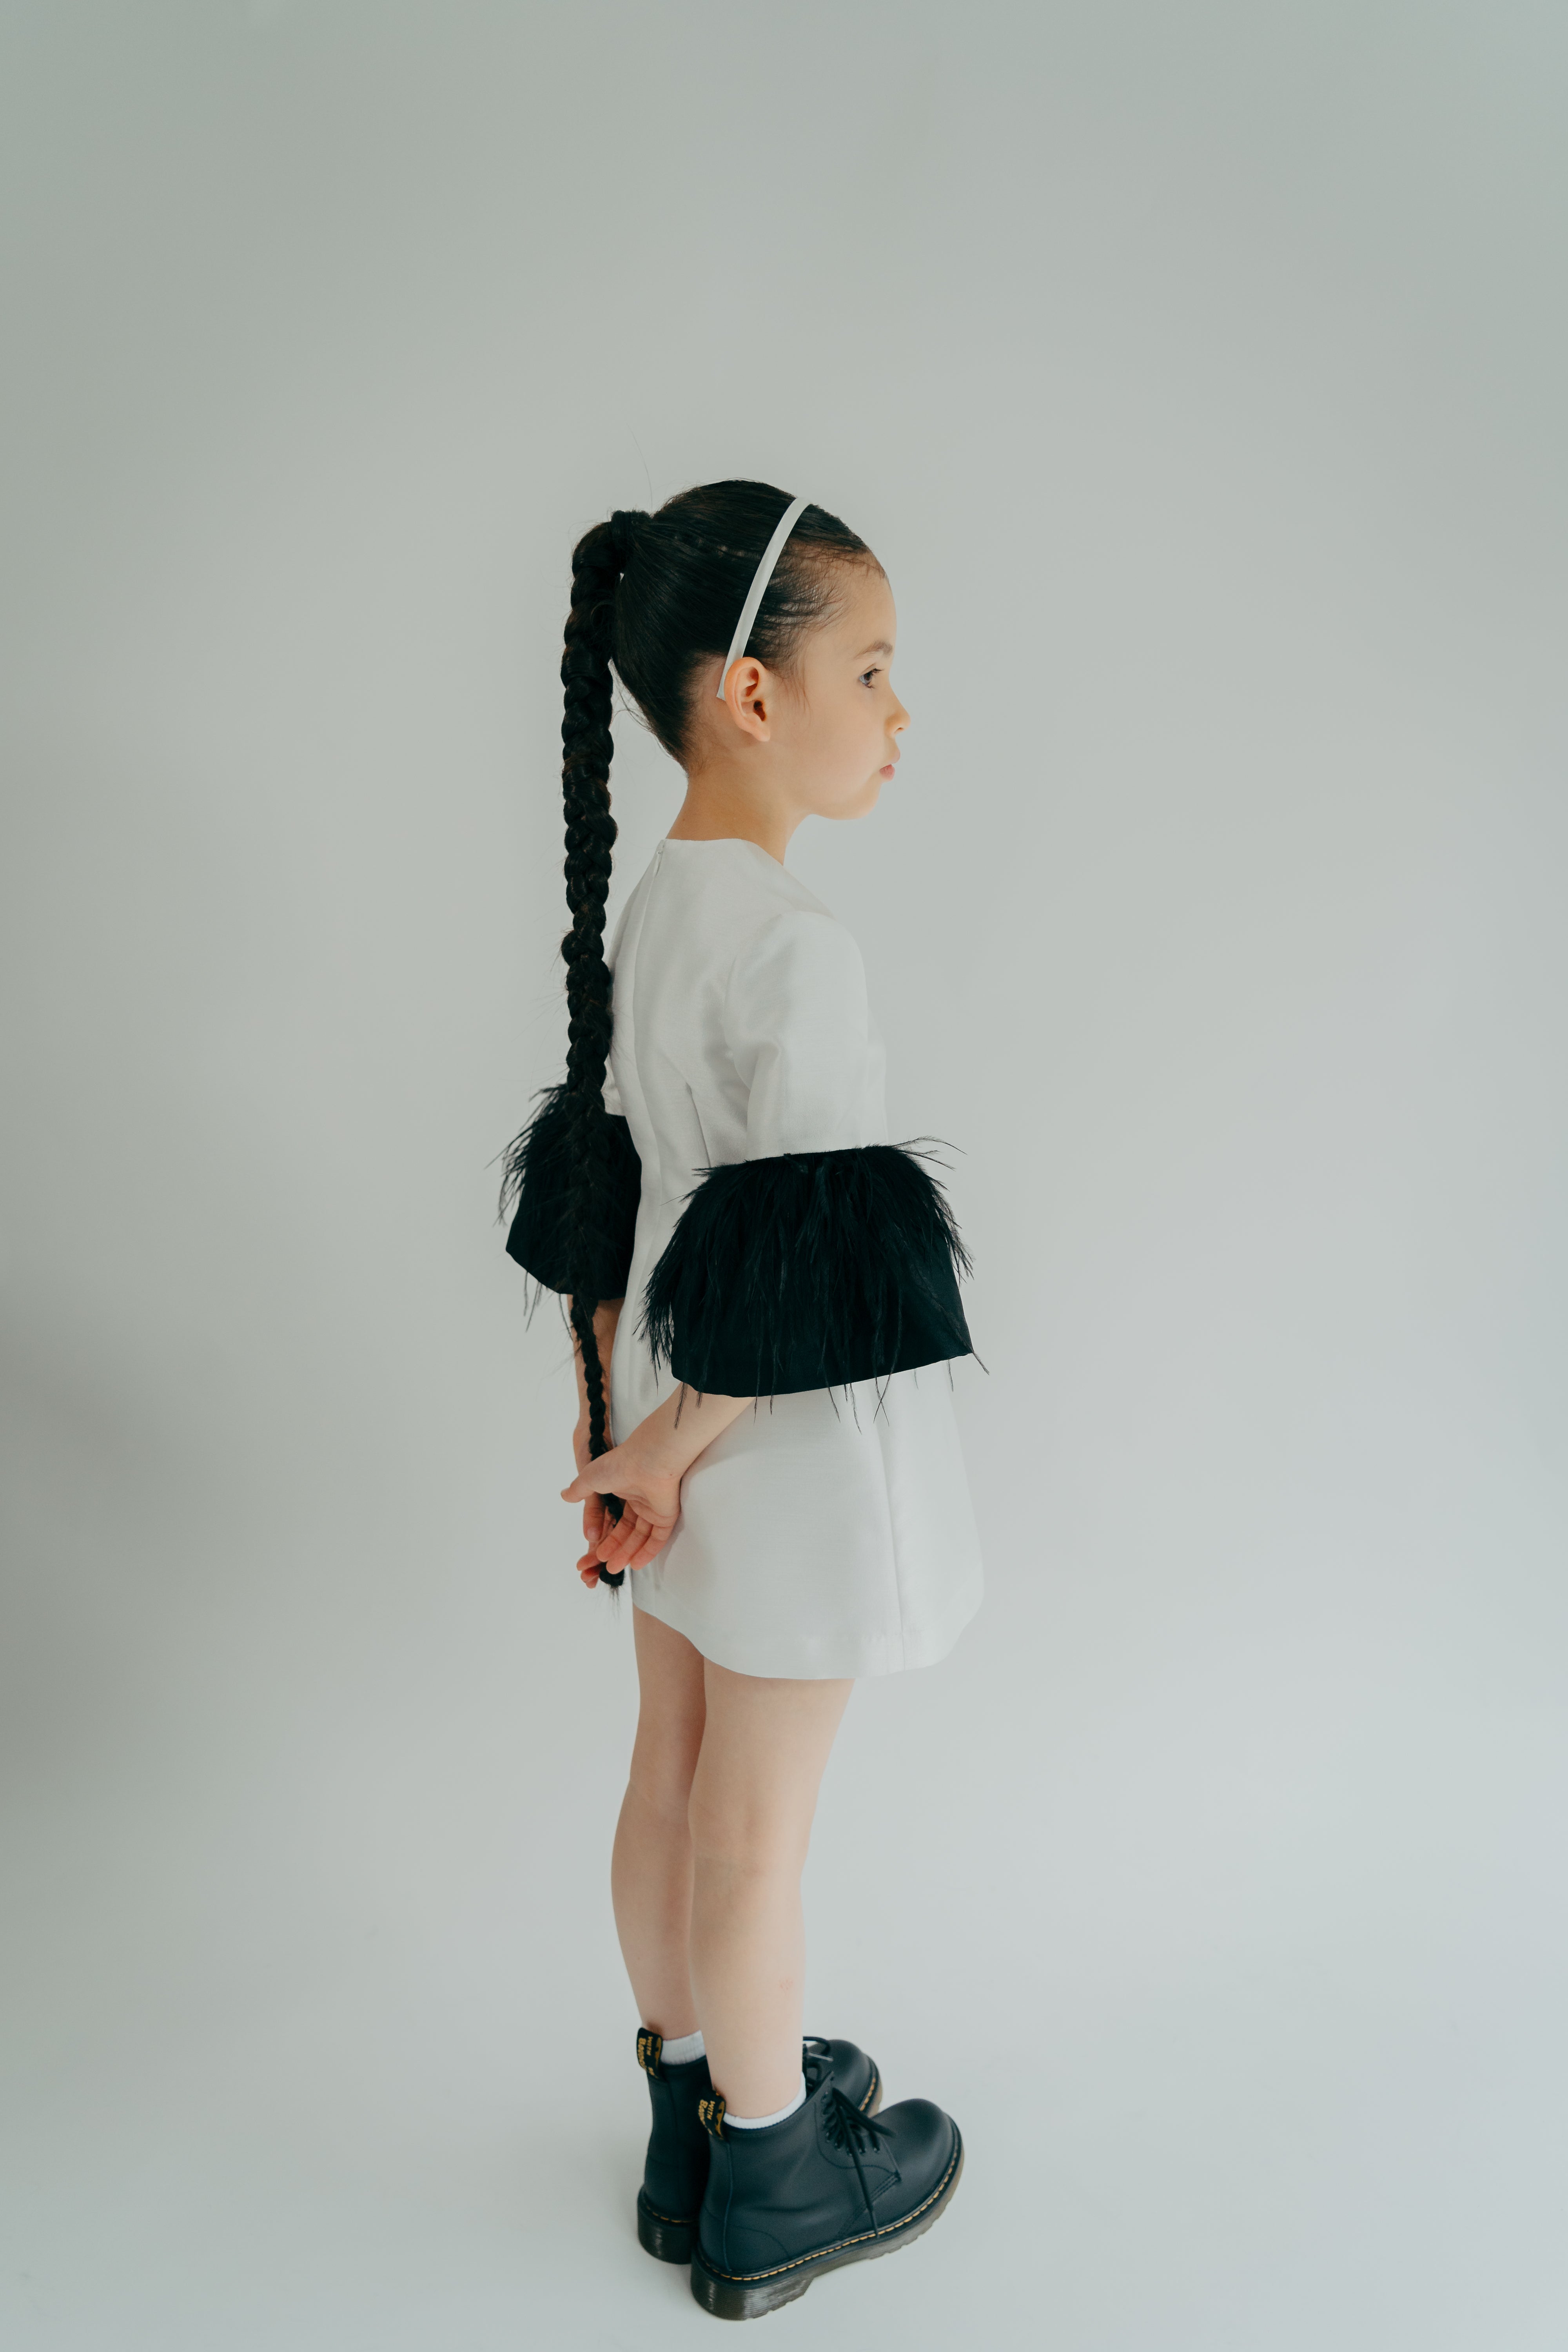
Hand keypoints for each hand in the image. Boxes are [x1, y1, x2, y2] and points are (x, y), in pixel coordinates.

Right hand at [561, 1433, 681, 1580]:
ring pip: (639, 1537)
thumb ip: (579, 1489)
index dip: (600, 1534)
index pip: (610, 1519)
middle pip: (624, 1532)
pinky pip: (657, 1538)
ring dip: (626, 1553)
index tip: (591, 1547)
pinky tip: (635, 1564)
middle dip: (612, 1549)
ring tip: (612, 1568)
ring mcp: (653, 1509)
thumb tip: (564, 1495)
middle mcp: (638, 1500)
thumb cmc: (618, 1466)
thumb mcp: (590, 1477)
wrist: (647, 1461)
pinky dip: (647, 1552)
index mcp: (622, 1490)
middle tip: (601, 1564)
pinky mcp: (666, 1516)